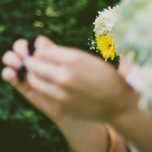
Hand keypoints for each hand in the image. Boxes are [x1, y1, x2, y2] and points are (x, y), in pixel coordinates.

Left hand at [3, 36, 136, 121]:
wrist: (118, 105)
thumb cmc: (103, 76)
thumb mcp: (85, 58)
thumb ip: (60, 51)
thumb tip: (38, 43)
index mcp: (73, 59)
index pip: (41, 52)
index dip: (40, 52)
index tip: (43, 53)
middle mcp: (65, 76)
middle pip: (33, 65)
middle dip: (32, 62)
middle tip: (36, 62)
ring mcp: (60, 94)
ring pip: (32, 80)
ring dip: (33, 75)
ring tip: (39, 73)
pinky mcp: (59, 108)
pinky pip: (38, 95)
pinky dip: (37, 88)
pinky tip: (44, 86)